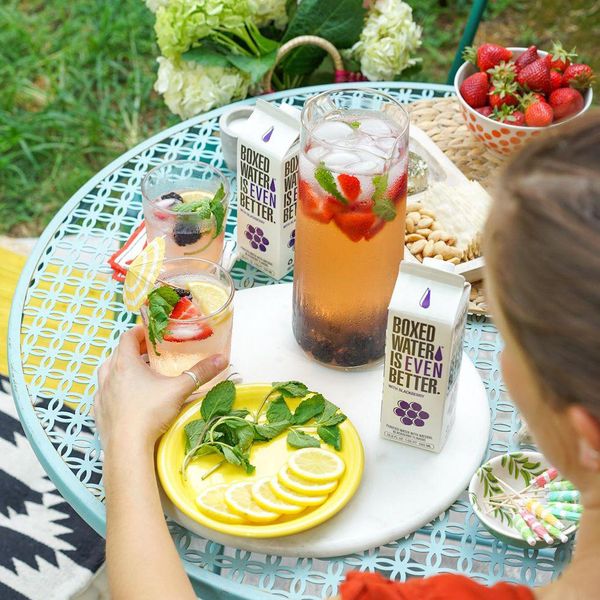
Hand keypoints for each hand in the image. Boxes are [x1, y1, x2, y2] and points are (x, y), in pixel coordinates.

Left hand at [94, 325, 226, 450]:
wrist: (127, 447)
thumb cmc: (150, 413)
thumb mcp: (180, 389)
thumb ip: (200, 373)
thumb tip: (222, 359)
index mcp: (125, 363)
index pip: (128, 337)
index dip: (140, 331)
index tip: (152, 332)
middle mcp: (109, 374)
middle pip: (118, 353)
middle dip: (134, 350)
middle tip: (151, 352)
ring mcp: (102, 393)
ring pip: (107, 372)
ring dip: (121, 368)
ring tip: (138, 372)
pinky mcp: (99, 410)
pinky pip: (104, 392)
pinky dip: (114, 388)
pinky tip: (125, 396)